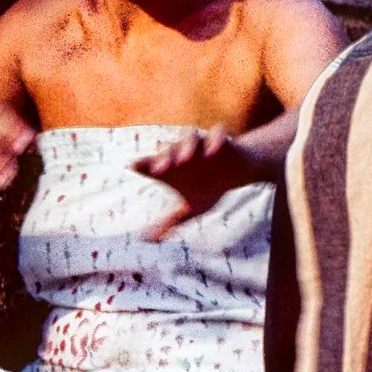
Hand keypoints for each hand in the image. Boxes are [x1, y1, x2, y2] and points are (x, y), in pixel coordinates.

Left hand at [134, 125, 256, 240]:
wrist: (238, 171)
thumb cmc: (210, 187)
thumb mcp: (191, 208)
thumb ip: (170, 221)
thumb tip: (146, 239)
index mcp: (173, 167)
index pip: (152, 162)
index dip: (143, 164)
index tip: (133, 167)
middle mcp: (185, 152)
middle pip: (170, 149)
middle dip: (164, 157)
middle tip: (161, 169)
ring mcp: (204, 144)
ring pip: (190, 135)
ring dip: (186, 145)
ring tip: (186, 158)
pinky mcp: (223, 140)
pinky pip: (218, 133)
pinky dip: (215, 139)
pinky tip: (213, 152)